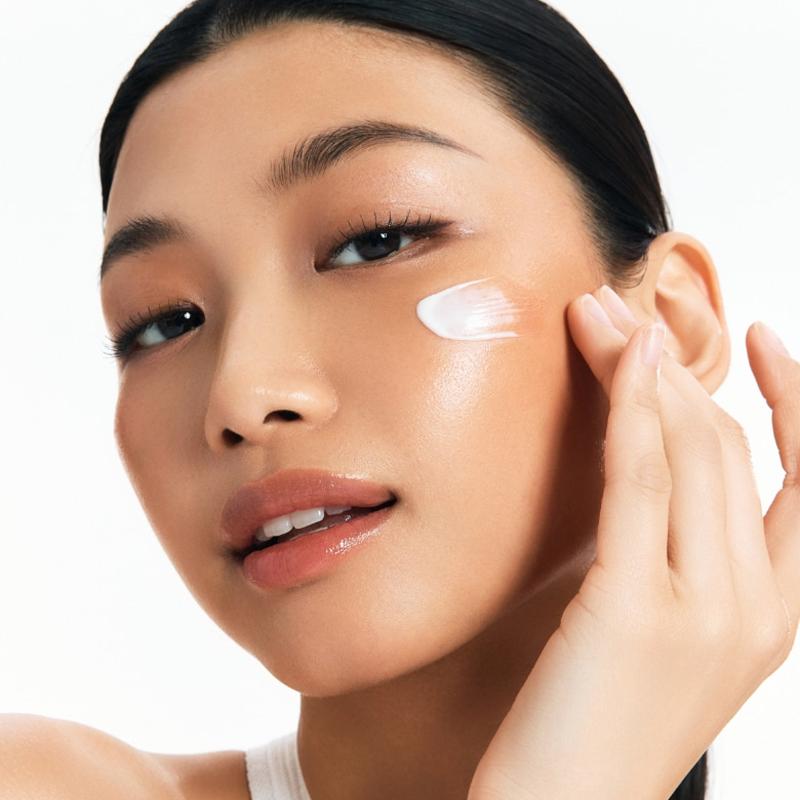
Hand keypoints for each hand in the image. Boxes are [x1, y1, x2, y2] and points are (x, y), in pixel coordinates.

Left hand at [468, 285, 798, 799]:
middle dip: (677, 365)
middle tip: (626, 309)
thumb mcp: (662, 637)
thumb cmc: (599, 723)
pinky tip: (618, 357)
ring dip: (645, 367)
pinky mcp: (635, 607)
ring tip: (603, 313)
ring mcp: (704, 608)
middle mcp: (757, 607)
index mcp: (775, 613)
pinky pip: (641, 478)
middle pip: (729, 446)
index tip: (762, 337)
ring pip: (690, 448)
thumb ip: (677, 559)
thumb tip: (654, 472)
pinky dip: (631, 407)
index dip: (794, 399)